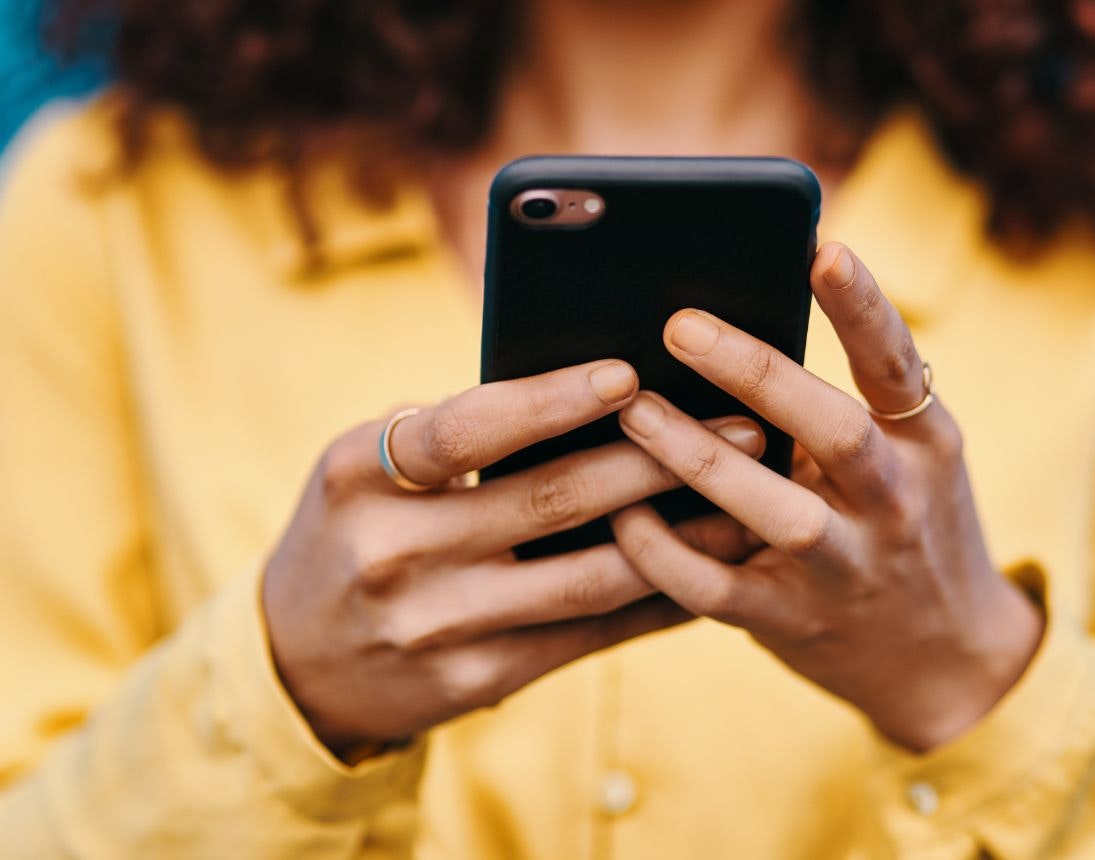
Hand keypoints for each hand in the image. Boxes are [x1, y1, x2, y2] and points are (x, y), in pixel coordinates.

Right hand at [263, 359, 762, 755]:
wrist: (298, 661)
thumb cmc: (351, 530)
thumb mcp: (363, 468)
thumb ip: (447, 432)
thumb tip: (587, 393)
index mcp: (360, 477)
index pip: (464, 427)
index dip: (550, 400)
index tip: (629, 372)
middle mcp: (393, 553)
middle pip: (549, 499)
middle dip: (657, 459)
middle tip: (741, 425)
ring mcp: (437, 626)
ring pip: (587, 576)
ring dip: (680, 536)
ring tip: (747, 498)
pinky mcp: (477, 679)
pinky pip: (587, 634)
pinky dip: (654, 600)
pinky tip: (706, 568)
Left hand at [610, 243, 1042, 751]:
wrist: (945, 656)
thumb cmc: (904, 526)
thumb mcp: (907, 458)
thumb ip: (844, 405)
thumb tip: (735, 327)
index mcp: (923, 443)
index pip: (897, 364)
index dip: (863, 307)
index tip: (823, 249)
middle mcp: (894, 501)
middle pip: (830, 429)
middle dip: (754, 373)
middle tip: (678, 324)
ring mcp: (847, 567)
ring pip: (773, 511)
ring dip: (697, 458)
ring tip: (633, 409)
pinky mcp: (795, 621)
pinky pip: (718, 589)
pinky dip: (665, 554)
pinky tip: (622, 516)